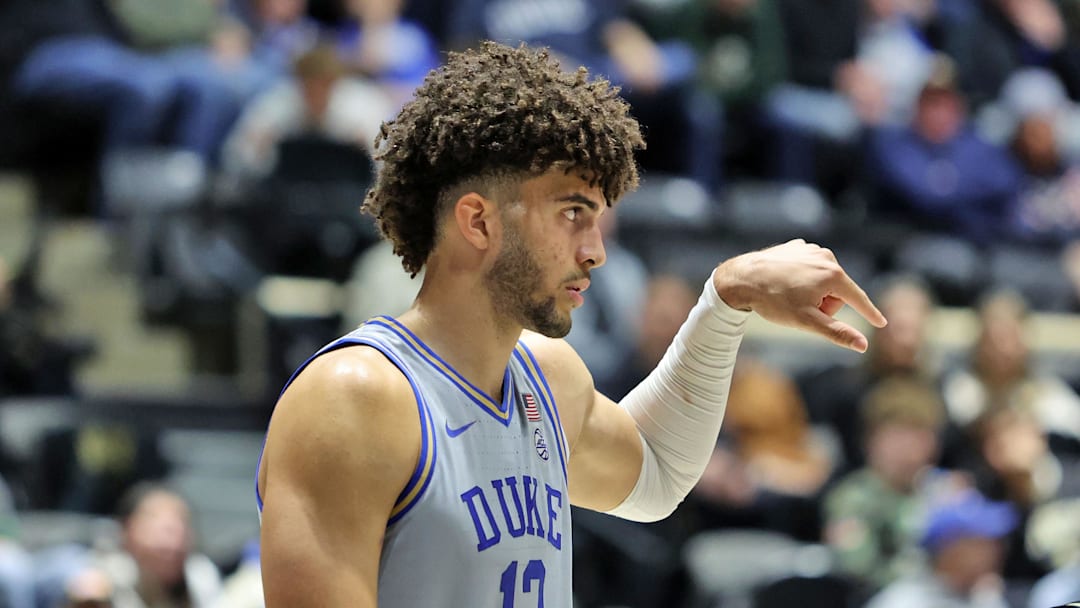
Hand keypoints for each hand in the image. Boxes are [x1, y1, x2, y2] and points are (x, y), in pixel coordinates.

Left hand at [713, 239, 886, 351]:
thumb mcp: (807, 321)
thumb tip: (863, 345)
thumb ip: (837, 333)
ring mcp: (810, 249)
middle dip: (824, 304)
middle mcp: (826, 257)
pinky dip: (801, 278)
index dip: (870, 313)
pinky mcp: (797, 247)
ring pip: (822, 280)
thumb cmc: (774, 302)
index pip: (858, 298)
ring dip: (812, 291)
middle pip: (837, 291)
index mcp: (833, 274)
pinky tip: (784, 281)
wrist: (741, 279)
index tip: (881, 323)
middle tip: (801, 308)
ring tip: (789, 294)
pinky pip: (808, 268)